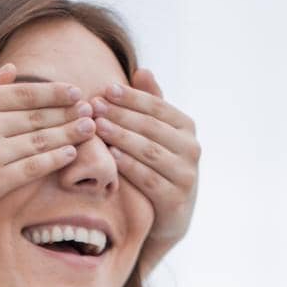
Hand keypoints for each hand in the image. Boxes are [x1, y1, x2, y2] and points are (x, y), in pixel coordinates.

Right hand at [0, 65, 95, 228]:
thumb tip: (14, 70)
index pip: (26, 93)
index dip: (55, 92)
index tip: (76, 92)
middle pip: (38, 116)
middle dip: (69, 112)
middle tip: (91, 109)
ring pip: (40, 141)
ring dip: (69, 134)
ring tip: (89, 128)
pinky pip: (33, 168)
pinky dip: (55, 159)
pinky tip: (71, 153)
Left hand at [92, 70, 200, 274]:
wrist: (169, 217)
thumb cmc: (157, 167)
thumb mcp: (156, 135)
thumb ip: (151, 104)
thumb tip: (142, 70)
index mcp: (186, 126)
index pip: (157, 106)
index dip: (131, 97)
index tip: (105, 89)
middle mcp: (191, 148)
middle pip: (151, 127)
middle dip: (121, 115)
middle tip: (94, 107)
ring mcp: (186, 175)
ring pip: (151, 151)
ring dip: (123, 137)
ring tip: (98, 127)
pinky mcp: (177, 200)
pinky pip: (150, 179)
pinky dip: (130, 167)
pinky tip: (111, 158)